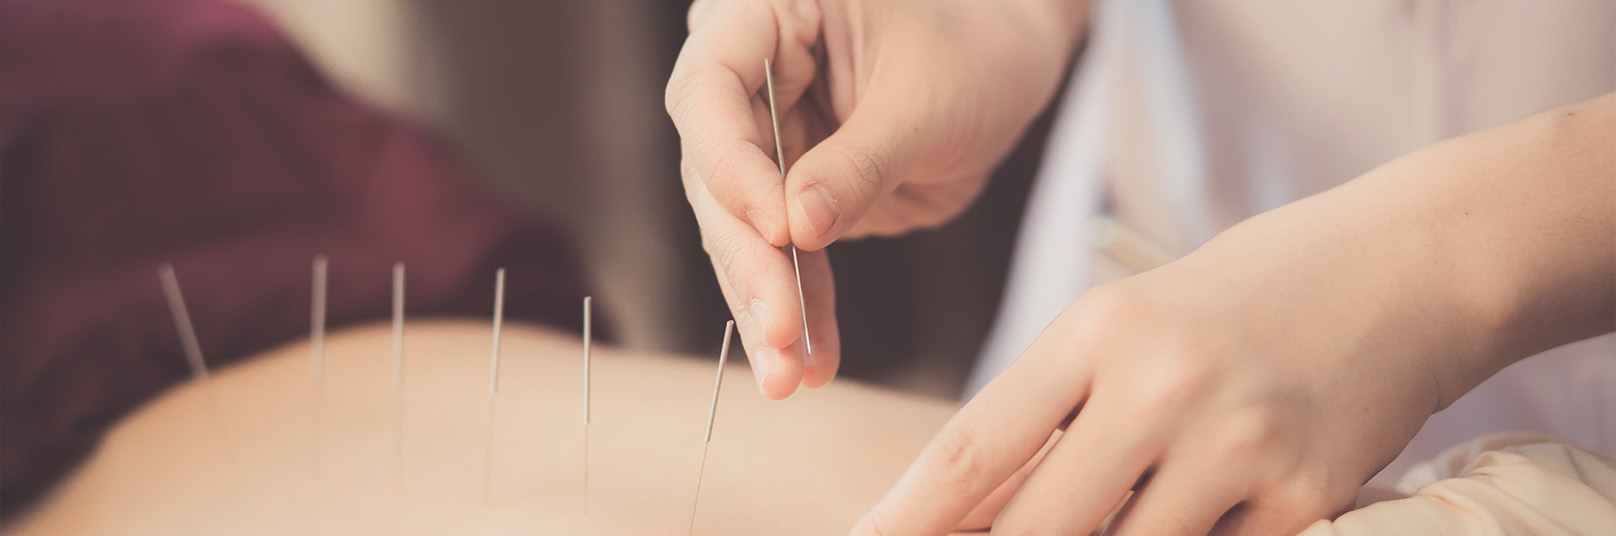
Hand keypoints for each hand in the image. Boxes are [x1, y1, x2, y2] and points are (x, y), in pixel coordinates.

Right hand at [666, 0, 1085, 397]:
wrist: (1012, 66)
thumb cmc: (976, 50)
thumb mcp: (928, 102)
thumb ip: (860, 162)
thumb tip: (796, 231)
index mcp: (763, 16)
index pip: (709, 89)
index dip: (732, 164)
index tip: (777, 228)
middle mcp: (746, 78)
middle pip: (716, 174)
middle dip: (749, 260)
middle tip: (778, 329)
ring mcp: (766, 142)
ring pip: (741, 232)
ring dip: (767, 306)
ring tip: (789, 372)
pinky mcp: (793, 197)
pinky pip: (786, 262)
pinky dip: (801, 311)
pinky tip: (811, 362)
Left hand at [851, 176, 1501, 534]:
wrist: (1403, 267)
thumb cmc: (1238, 299)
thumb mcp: (1131, 323)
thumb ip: (1055, 412)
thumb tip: (971, 514)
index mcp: (1098, 330)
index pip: (974, 449)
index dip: (906, 519)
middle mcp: (1160, 383)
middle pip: (1035, 526)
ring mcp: (1237, 445)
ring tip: (1104, 514)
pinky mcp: (1307, 497)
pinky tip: (1183, 521)